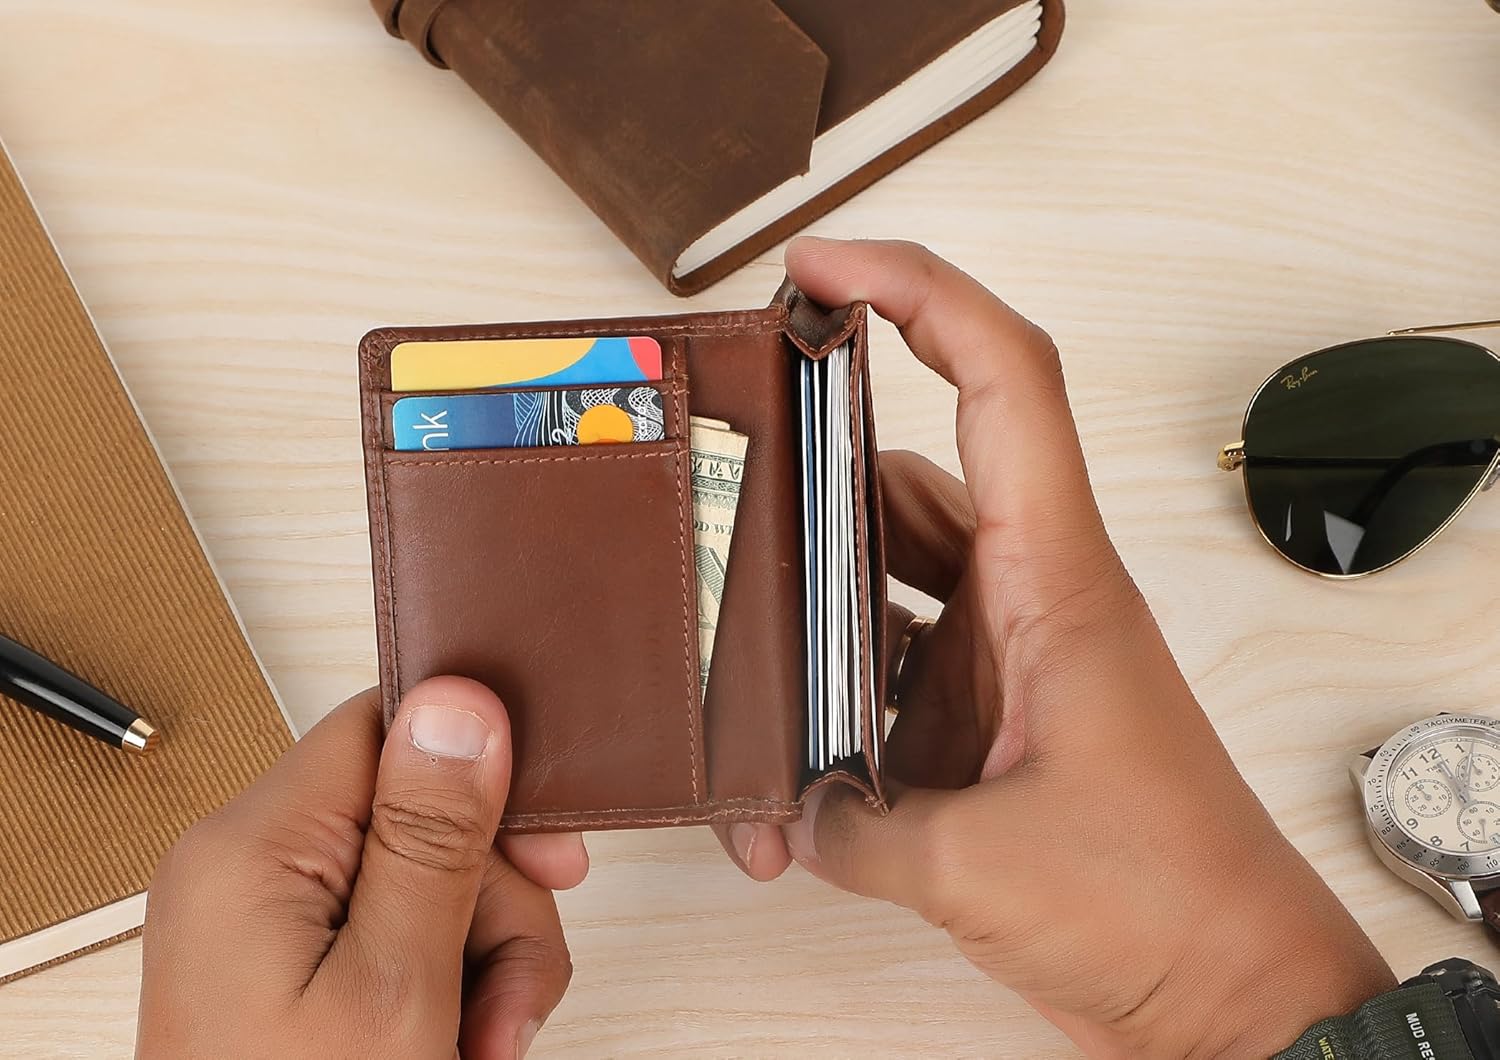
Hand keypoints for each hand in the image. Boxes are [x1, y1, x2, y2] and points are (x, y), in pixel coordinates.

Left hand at [137, 677, 584, 1058]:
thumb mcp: (395, 988)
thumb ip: (431, 838)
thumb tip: (461, 702)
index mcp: (253, 847)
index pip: (387, 727)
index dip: (483, 770)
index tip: (552, 844)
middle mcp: (247, 867)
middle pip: (423, 813)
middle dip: (495, 903)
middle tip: (513, 1002)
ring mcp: (266, 919)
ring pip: (428, 878)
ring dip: (486, 958)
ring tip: (486, 1045)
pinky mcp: (288, 962)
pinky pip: (399, 929)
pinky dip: (448, 983)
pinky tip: (463, 1043)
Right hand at [717, 238, 1393, 1055]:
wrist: (1234, 999)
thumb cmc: (1165, 902)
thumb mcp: (977, 864)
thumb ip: (849, 825)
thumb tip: (779, 812)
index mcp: (1054, 579)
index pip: (1002, 380)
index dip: (918, 293)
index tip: (822, 268)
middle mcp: (1029, 599)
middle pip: (907, 478)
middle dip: (813, 476)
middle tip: (727, 479)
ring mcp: (1005, 662)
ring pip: (887, 577)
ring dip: (813, 613)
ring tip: (737, 651)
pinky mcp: (990, 726)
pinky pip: (891, 677)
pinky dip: (835, 709)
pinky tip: (787, 774)